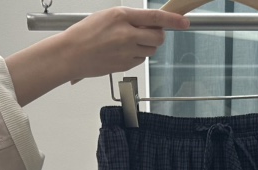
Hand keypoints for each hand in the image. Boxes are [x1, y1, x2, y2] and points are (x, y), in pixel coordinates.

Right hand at [62, 7, 189, 80]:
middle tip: (150, 33)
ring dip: (147, 46)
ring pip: (151, 50)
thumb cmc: (86, 33)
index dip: (173, 20)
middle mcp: (127, 34)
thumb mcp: (108, 16)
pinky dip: (138, 56)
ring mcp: (127, 51)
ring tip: (131, 42)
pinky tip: (123, 52)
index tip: (185, 22)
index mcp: (122, 16)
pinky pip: (141, 60)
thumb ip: (130, 19)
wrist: (71, 54)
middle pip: (158, 37)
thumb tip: (151, 23)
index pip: (155, 17)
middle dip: (158, 35)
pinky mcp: (125, 65)